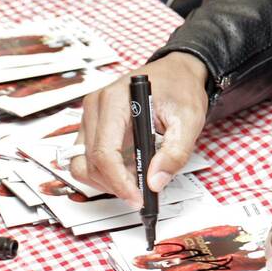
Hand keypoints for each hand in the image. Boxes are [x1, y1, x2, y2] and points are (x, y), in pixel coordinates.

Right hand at [70, 52, 209, 205]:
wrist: (178, 72)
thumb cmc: (181, 89)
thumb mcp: (189, 120)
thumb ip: (175, 152)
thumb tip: (154, 182)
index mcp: (116, 99)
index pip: (105, 151)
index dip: (119, 181)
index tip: (138, 198)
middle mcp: (96, 106)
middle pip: (90, 161)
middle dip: (114, 185)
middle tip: (141, 195)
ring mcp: (91, 116)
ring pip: (82, 163)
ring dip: (106, 181)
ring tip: (136, 182)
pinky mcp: (93, 125)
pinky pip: (87, 157)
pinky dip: (104, 172)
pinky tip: (129, 171)